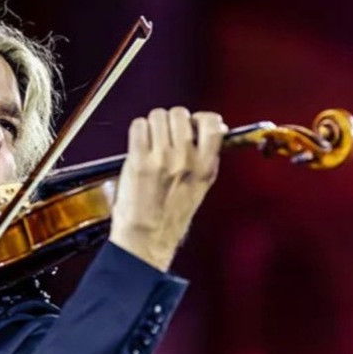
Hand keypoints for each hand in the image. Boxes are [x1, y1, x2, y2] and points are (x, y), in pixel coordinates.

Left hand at [109, 107, 226, 270]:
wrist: (146, 239)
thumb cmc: (170, 217)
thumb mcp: (201, 187)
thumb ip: (206, 158)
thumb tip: (215, 129)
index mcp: (205, 167)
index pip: (212, 124)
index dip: (199, 118)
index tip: (193, 123)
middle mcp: (186, 160)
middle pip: (179, 114)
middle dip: (171, 120)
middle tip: (165, 135)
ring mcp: (162, 159)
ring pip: (157, 116)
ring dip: (152, 124)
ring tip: (150, 141)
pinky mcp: (138, 160)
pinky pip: (138, 126)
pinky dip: (138, 131)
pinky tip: (139, 145)